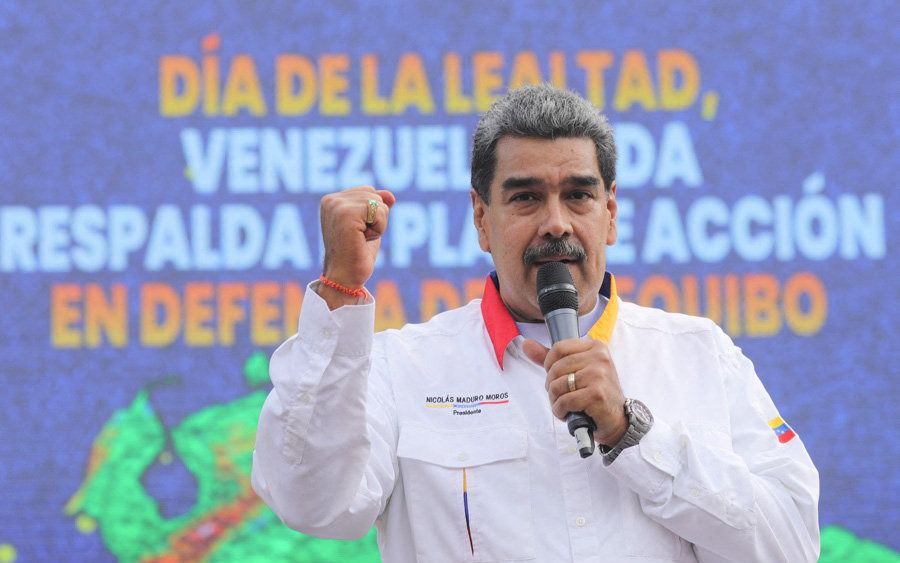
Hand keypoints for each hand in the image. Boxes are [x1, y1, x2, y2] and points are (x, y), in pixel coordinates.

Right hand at [318, 186, 395, 307]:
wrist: (345, 277)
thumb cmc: (356, 255)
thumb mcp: (369, 226)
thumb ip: (377, 207)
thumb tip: (390, 195)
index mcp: (331, 200)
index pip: (368, 191)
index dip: (372, 214)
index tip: (357, 232)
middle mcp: (331, 200)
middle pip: (374, 194)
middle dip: (376, 218)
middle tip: (360, 237)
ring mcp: (337, 206)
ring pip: (378, 203)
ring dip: (377, 225)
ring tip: (361, 239)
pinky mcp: (346, 214)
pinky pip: (379, 212)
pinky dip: (378, 229)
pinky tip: (363, 240)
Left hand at [523, 338, 627, 445]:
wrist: (616, 418)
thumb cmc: (594, 392)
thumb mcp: (577, 370)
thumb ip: (551, 357)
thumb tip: (526, 344)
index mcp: (595, 347)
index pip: (558, 348)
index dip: (550, 364)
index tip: (556, 376)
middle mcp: (599, 358)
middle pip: (556, 368)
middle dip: (551, 386)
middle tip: (560, 396)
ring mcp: (599, 375)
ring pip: (558, 385)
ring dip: (555, 400)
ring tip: (565, 405)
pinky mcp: (597, 394)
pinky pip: (565, 401)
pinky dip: (560, 410)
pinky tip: (568, 413)